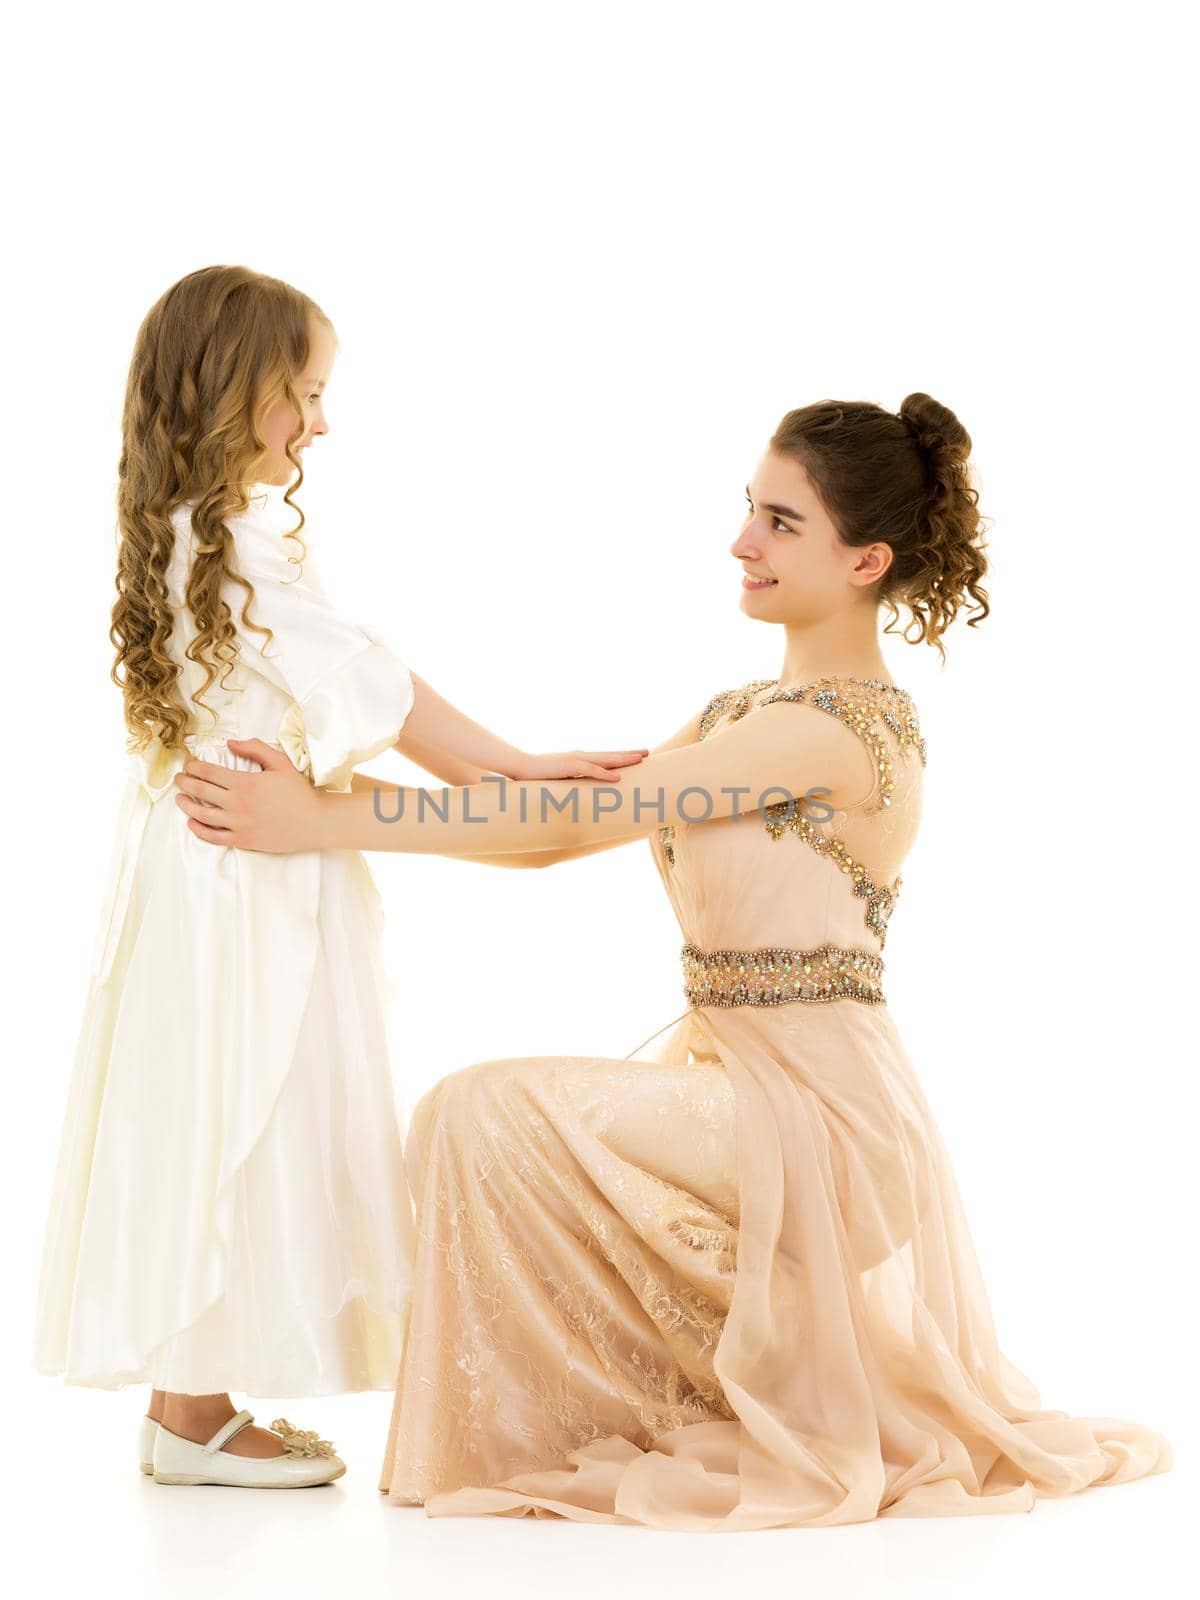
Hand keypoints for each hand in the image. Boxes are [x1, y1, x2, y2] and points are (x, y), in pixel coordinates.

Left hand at [172, 738, 331, 852]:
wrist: (314, 822)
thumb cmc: (297, 791)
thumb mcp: (280, 762)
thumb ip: (254, 748)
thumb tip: (229, 743)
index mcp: (245, 782)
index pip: (208, 772)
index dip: (193, 766)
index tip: (189, 764)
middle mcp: (237, 804)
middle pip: (200, 790)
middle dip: (184, 782)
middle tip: (179, 778)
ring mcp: (238, 824)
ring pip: (200, 814)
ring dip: (185, 804)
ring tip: (180, 798)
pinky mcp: (242, 840)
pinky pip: (211, 836)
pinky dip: (197, 829)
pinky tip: (192, 821)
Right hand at [510, 748, 649, 781]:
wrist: (520, 766)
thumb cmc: (537, 774)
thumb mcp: (558, 777)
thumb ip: (570, 780)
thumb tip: (578, 789)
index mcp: (579, 759)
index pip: (605, 757)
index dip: (621, 756)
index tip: (637, 756)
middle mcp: (580, 756)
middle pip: (610, 755)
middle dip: (629, 754)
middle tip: (647, 752)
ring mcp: (576, 760)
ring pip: (605, 759)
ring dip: (623, 759)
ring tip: (640, 759)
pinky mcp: (569, 766)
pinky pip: (591, 770)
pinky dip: (605, 773)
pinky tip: (618, 776)